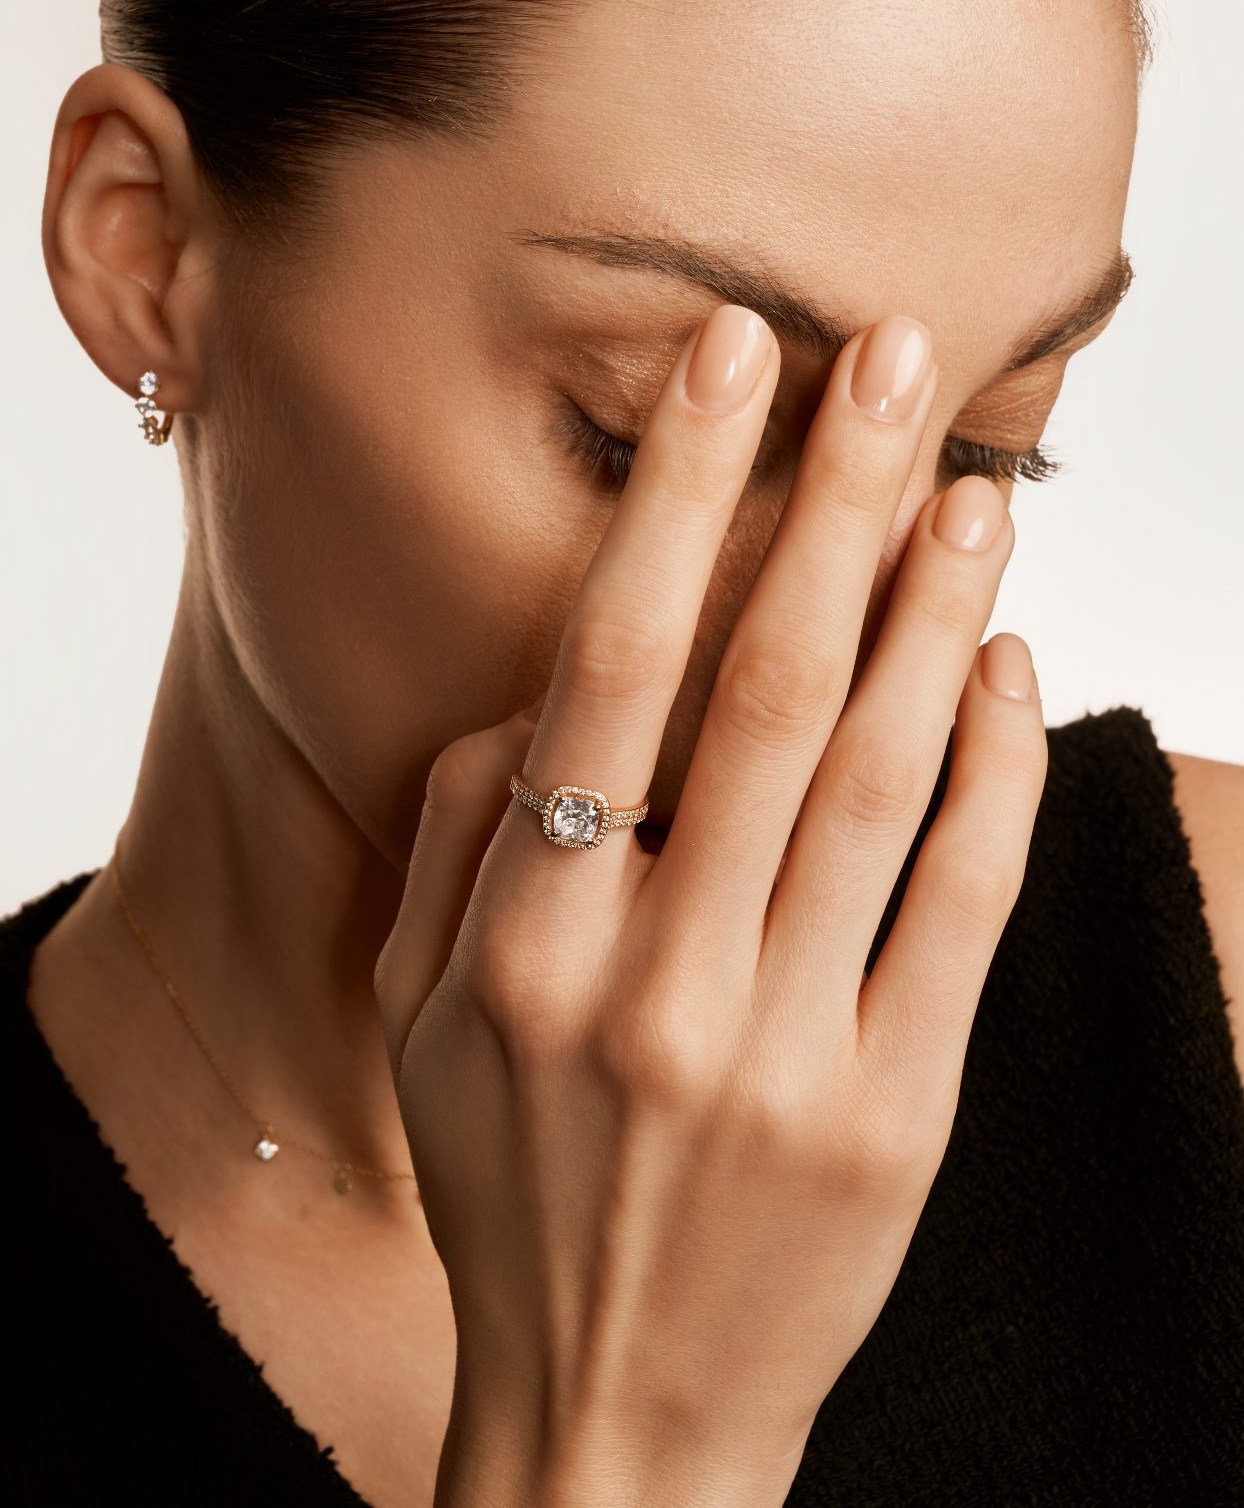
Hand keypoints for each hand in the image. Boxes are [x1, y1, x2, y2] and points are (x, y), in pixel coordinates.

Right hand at [376, 306, 1045, 1505]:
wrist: (616, 1414)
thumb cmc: (514, 1186)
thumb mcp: (417, 1015)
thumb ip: (457, 833)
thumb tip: (543, 685)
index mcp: (520, 939)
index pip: (609, 667)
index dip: (679, 496)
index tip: (731, 366)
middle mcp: (647, 981)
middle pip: (763, 688)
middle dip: (830, 500)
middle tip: (889, 363)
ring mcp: (779, 1050)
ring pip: (875, 777)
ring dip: (930, 612)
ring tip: (969, 489)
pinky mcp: (893, 1111)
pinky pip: (957, 904)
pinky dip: (989, 771)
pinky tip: (999, 670)